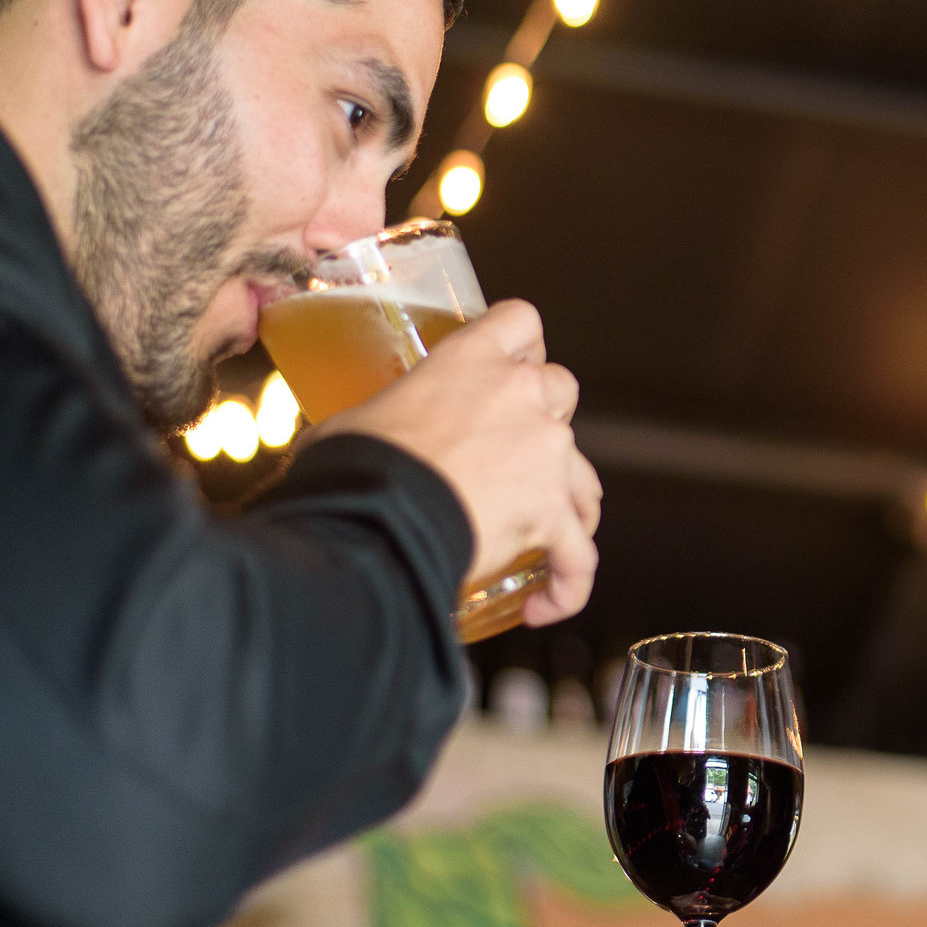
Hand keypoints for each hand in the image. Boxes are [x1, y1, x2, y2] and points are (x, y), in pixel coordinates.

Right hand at [318, 300, 602, 625]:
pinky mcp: (552, 513)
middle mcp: (520, 396)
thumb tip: (340, 448)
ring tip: (544, 535)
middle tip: (511, 452)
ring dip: (570, 501)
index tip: (510, 366)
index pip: (520, 321)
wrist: (373, 519)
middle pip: (561, 387)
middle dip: (545, 417)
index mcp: (469, 360)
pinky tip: (542, 606)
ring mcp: (545, 453)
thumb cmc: (353, 467)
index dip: (522, 344)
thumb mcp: (351, 422)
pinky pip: (580, 555)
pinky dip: (569, 583)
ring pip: (586, 471)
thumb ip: (372, 421)